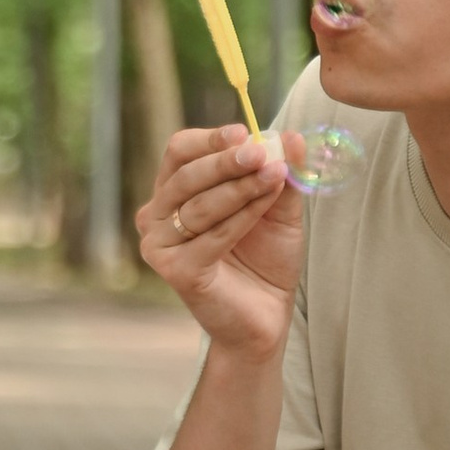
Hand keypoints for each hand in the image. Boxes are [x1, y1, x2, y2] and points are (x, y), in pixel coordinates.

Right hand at [137, 125, 304, 357]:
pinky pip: (211, 235)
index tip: (243, 132)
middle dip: (226, 161)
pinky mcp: (175, 270)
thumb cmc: (265, 258)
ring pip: (199, 204)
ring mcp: (160, 244)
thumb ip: (283, 173)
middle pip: (185, 174)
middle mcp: (158, 215)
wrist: (265, 316)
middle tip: (261, 153)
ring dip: (241, 187)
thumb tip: (292, 136)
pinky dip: (242, 217)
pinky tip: (266, 207)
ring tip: (275, 176)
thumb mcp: (278, 207)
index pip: (179, 151)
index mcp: (174, 191)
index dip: (209, 140)